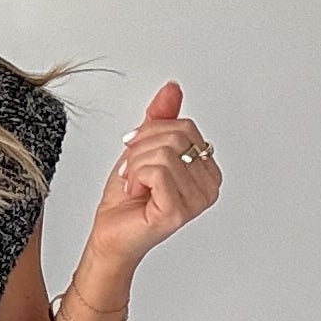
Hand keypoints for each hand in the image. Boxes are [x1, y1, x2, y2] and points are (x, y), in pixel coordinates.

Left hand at [76, 81, 222, 298]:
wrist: (110, 232)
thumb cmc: (128, 198)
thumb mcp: (144, 147)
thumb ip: (161, 118)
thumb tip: (172, 88)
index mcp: (207, 170)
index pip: (184, 127)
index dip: (152, 133)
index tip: (137, 155)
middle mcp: (209, 186)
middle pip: (176, 137)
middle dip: (142, 149)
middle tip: (133, 172)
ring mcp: (197, 201)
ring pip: (165, 153)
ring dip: (136, 166)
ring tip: (134, 185)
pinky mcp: (178, 211)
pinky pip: (157, 172)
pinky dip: (137, 178)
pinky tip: (136, 194)